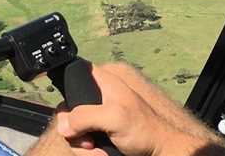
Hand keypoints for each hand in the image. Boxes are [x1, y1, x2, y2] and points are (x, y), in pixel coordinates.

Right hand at [55, 64, 224, 155]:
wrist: (160, 151)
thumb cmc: (145, 130)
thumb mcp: (114, 117)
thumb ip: (85, 116)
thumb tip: (63, 126)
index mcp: (102, 81)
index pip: (73, 75)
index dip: (68, 93)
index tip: (71, 116)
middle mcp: (96, 96)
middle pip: (67, 110)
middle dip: (74, 130)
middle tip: (89, 139)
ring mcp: (96, 116)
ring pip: (72, 130)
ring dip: (83, 145)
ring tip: (99, 149)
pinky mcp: (98, 132)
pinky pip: (81, 141)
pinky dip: (89, 151)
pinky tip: (102, 153)